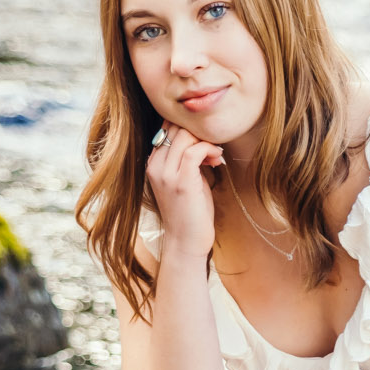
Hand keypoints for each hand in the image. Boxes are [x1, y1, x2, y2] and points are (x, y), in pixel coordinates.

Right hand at [144, 126, 223, 257]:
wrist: (186, 242)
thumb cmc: (189, 212)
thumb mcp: (183, 180)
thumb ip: (185, 159)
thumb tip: (200, 139)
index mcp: (153, 164)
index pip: (166, 128)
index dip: (188, 128)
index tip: (204, 142)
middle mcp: (155, 166)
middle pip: (174, 127)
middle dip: (198, 132)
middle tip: (212, 147)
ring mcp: (166, 174)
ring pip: (184, 136)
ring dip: (205, 140)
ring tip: (215, 155)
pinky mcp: (182, 183)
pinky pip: (194, 151)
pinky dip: (209, 149)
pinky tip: (216, 159)